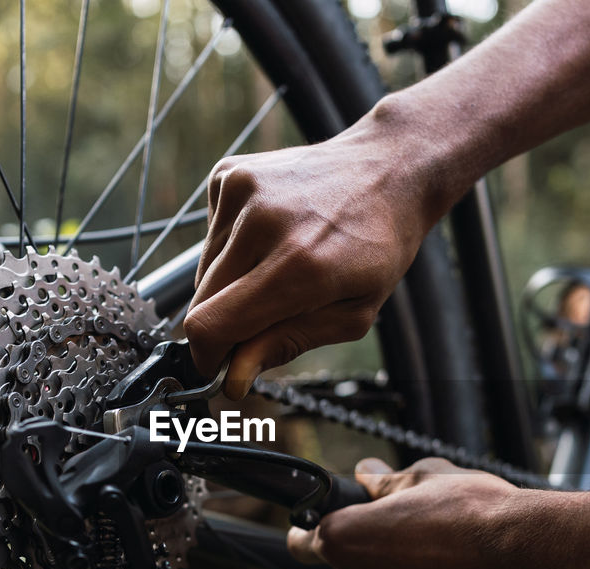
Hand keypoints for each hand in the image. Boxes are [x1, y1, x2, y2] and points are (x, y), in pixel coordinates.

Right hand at [184, 115, 434, 398]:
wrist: (388, 170)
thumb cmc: (377, 247)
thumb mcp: (352, 313)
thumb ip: (286, 344)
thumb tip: (232, 376)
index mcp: (301, 265)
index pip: (212, 325)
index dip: (207, 357)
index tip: (218, 366)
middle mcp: (264, 222)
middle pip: (201, 303)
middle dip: (224, 323)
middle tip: (264, 317)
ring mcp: (242, 191)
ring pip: (203, 272)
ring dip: (230, 284)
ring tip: (279, 264)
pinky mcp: (229, 174)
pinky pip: (209, 238)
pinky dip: (232, 249)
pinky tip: (271, 235)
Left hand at [287, 457, 566, 568]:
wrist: (526, 560)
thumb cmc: (474, 512)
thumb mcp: (425, 478)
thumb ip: (385, 481)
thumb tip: (367, 473)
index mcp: (343, 538)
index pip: (301, 541)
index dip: (312, 532)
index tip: (327, 527)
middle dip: (366, 555)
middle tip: (409, 534)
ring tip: (439, 555)